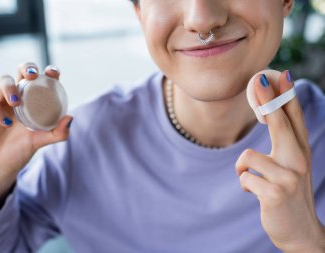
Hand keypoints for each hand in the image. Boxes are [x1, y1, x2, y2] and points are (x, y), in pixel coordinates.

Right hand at [0, 63, 72, 200]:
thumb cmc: (22, 150)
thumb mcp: (41, 141)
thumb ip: (58, 133)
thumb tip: (70, 117)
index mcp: (35, 101)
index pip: (43, 80)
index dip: (49, 72)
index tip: (53, 73)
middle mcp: (19, 97)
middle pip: (21, 71)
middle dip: (27, 67)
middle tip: (32, 75)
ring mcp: (0, 101)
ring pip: (3, 80)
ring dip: (10, 87)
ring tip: (16, 102)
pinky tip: (5, 123)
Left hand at [235, 70, 324, 251]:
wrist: (300, 231)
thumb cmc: (287, 192)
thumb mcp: (290, 167)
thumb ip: (283, 143)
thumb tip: (269, 113)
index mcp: (300, 151)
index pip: (294, 118)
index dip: (286, 95)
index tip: (279, 74)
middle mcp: (298, 160)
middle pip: (280, 123)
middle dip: (267, 99)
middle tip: (257, 80)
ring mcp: (289, 177)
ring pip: (248, 157)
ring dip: (242, 170)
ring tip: (252, 181)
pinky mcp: (275, 193)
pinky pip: (244, 178)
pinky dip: (244, 185)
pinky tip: (255, 194)